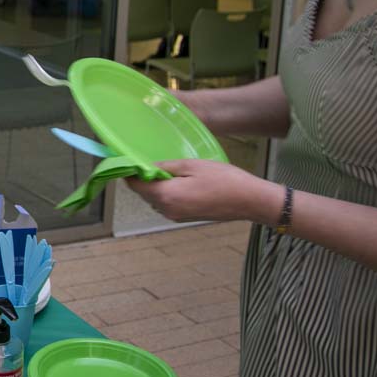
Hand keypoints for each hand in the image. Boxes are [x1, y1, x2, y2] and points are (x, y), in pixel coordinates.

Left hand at [125, 159, 280, 224]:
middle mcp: (167, 210)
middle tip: (147, 160)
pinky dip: (166, 193)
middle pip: (144, 193)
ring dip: (155, 186)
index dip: (128, 172)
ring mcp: (176, 216)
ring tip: (165, 169)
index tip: (126, 159)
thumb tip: (147, 167)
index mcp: (166, 196)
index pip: (134, 185)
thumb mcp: (192, 165)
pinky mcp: (185, 218)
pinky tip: (178, 181)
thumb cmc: (224, 180)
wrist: (250, 201)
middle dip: (142, 178)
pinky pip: (167, 204)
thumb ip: (166, 166)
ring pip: (155, 199)